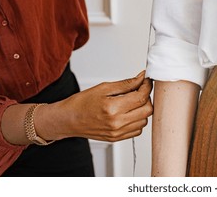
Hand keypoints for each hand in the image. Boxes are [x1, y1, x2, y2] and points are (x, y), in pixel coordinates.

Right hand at [37, 71, 152, 141]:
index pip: (141, 97)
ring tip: (132, 102)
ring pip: (144, 120)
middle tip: (140, 90)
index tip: (146, 80)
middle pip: (147, 110)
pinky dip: (137, 120)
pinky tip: (128, 113)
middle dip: (147, 97)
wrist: (68, 120)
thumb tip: (142, 78)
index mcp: (113, 108)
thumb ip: (126, 84)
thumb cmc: (82, 103)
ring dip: (142, 109)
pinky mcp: (117, 138)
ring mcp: (118, 132)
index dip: (147, 86)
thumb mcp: (104, 88)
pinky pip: (137, 130)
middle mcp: (117, 123)